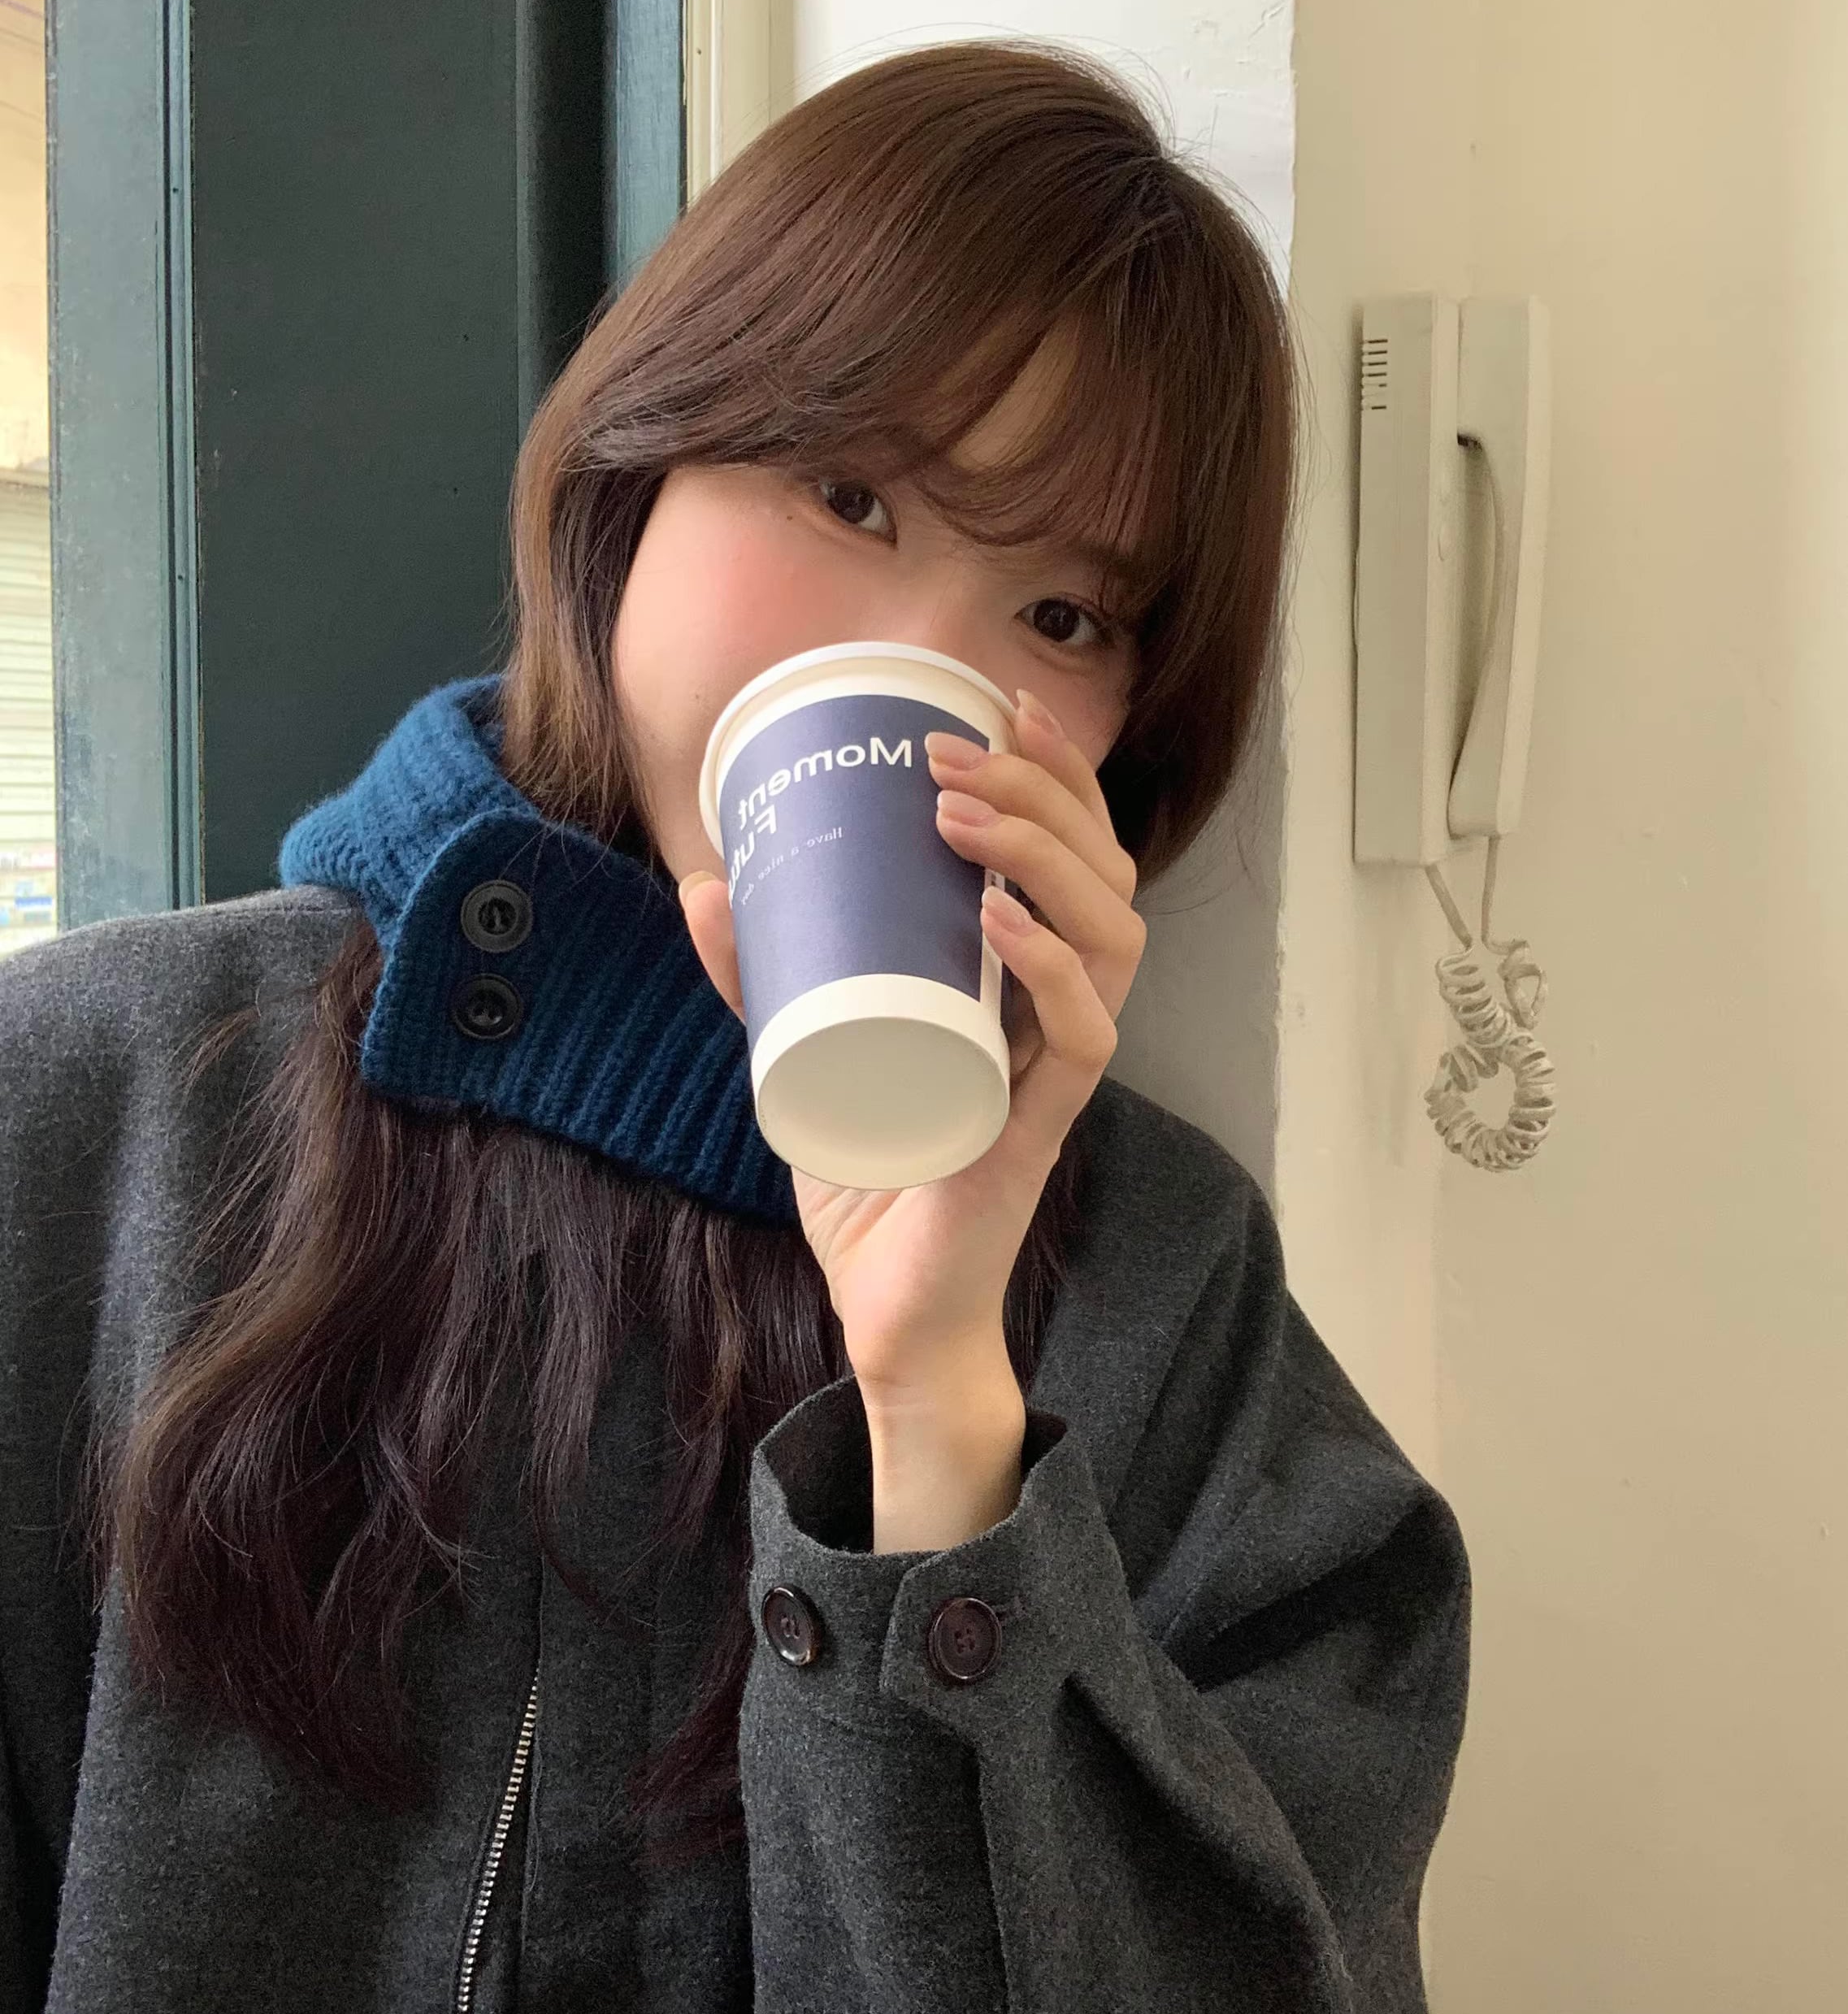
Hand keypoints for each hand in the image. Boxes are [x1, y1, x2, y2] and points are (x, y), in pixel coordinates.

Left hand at [677, 685, 1146, 1415]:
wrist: (889, 1309)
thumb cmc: (870, 1173)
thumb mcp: (801, 1051)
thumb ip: (762, 977)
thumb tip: (706, 881)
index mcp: (1022, 978)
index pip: (1077, 851)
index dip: (1058, 771)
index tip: (1001, 704)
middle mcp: (1057, 1011)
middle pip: (1105, 872)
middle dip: (1043, 791)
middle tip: (954, 753)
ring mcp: (1056, 1066)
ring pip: (1114, 936)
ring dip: (1045, 857)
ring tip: (963, 815)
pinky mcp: (1040, 1125)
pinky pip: (1085, 1036)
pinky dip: (1049, 968)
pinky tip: (995, 919)